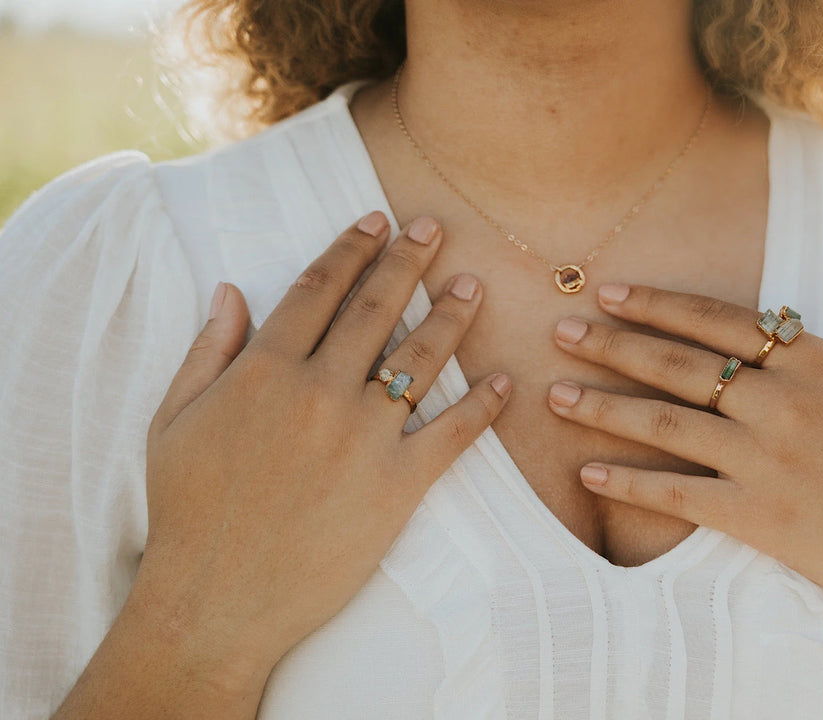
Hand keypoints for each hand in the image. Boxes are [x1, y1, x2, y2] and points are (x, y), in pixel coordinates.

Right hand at [133, 213, 510, 687]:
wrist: (217, 600)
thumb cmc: (187, 511)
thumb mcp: (173, 420)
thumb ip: (208, 350)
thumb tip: (230, 289)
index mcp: (266, 369)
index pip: (318, 288)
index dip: (350, 248)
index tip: (374, 221)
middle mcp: (321, 391)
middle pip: (376, 309)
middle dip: (408, 260)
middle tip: (435, 227)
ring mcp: (365, 437)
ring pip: (421, 358)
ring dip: (452, 316)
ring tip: (472, 284)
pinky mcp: (399, 484)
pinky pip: (453, 434)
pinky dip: (484, 405)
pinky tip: (504, 381)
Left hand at [546, 248, 822, 627]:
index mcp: (816, 362)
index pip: (719, 320)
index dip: (658, 304)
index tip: (608, 292)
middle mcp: (782, 403)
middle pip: (678, 364)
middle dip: (612, 345)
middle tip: (558, 332)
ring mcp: (766, 460)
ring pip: (666, 424)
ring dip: (603, 408)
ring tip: (554, 396)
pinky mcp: (759, 516)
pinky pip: (678, 495)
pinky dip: (630, 484)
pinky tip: (588, 474)